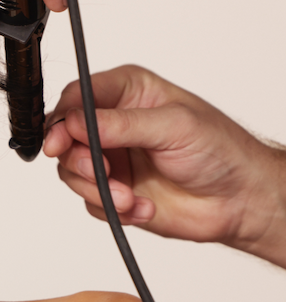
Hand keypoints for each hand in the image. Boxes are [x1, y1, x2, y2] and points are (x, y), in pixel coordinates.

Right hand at [44, 64, 285, 266]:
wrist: (239, 201)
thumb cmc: (221, 152)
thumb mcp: (173, 126)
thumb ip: (120, 124)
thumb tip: (74, 121)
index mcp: (128, 93)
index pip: (78, 96)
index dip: (63, 119)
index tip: (61, 141)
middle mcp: (113, 124)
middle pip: (65, 137)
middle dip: (80, 161)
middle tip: (101, 174)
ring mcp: (111, 159)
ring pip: (71, 172)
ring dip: (98, 190)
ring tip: (129, 197)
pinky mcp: (112, 190)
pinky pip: (89, 201)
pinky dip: (112, 208)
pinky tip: (141, 206)